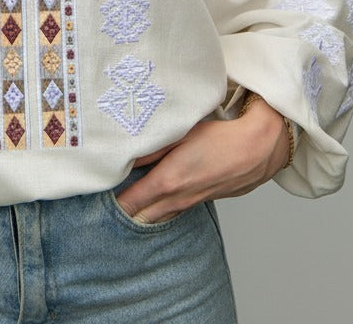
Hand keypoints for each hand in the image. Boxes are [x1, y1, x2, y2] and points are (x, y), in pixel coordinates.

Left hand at [115, 97, 288, 223]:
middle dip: (121, 215)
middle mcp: (177, 198)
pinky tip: (152, 206)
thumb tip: (126, 152)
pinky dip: (158, 213)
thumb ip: (152, 145)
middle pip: (141, 217)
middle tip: (100, 209)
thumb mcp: (180, 133)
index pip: (130, 203)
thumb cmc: (220, 136)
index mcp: (167, 181)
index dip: (111, 204)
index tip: (95, 198)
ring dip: (140, 216)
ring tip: (120, 210)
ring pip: (158, 218)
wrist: (258, 149)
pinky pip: (173, 213)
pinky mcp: (201, 201)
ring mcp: (190, 203)